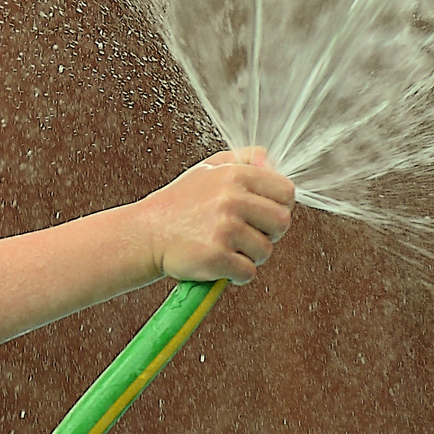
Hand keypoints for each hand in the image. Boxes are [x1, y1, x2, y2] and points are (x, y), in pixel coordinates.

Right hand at [139, 149, 295, 283]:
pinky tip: (220, 263)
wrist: (147, 233)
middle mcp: (232, 199)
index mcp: (235, 175)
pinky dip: (236, 274)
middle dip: (269, 232)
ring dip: (250, 255)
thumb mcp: (210, 169)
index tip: (263, 215)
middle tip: (247, 235)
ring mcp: (224, 229)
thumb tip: (270, 161)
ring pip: (265, 250)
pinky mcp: (216, 257)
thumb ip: (245, 159)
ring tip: (226, 247)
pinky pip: (247, 272)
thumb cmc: (181, 203)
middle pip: (282, 222)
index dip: (279, 206)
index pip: (286, 191)